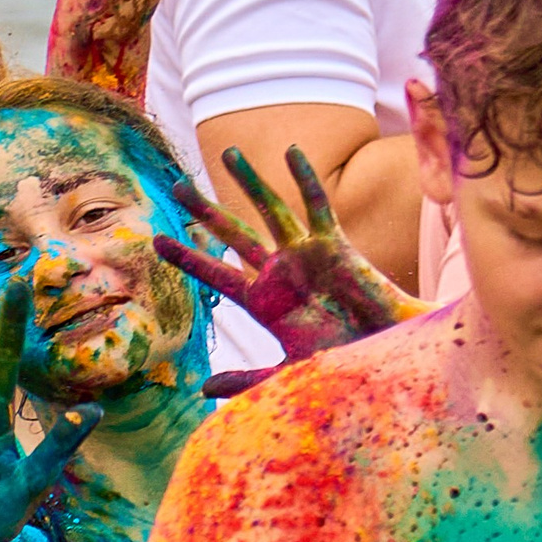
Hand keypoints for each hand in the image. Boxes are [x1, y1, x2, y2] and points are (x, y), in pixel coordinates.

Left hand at [152, 146, 425, 398]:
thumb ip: (246, 379)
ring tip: (227, 151)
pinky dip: (305, 179)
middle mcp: (280, 273)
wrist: (384, 358)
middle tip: (176, 185)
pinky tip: (290, 152)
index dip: (187, 257)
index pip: (215, 274)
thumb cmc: (341, 366)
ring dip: (250, 181)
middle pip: (233, 234)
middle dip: (204, 210)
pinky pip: (317, 207)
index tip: (157, 241)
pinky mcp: (335, 246)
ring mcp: (306, 255)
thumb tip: (202, 390)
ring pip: (270, 210)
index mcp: (263, 302)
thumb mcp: (286, 374)